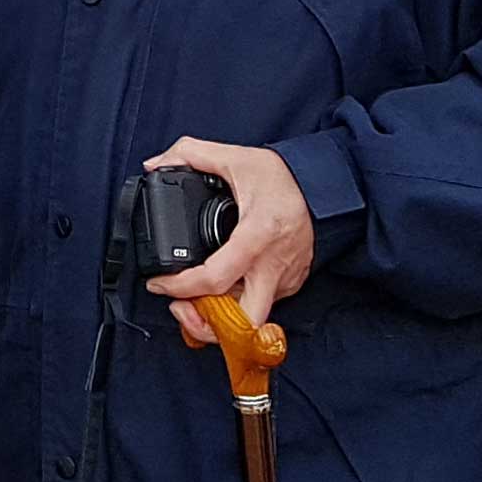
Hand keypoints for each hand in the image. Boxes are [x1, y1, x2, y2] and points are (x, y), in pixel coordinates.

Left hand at [138, 136, 316, 348]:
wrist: (326, 187)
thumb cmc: (284, 177)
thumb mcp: (234, 158)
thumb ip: (190, 154)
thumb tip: (155, 164)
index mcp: (255, 237)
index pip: (214, 278)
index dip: (180, 288)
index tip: (158, 284)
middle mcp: (272, 266)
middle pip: (243, 323)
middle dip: (207, 327)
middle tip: (182, 309)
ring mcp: (285, 279)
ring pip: (250, 318)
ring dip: (218, 317)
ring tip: (193, 299)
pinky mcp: (292, 283)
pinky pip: (262, 305)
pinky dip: (237, 305)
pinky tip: (218, 290)